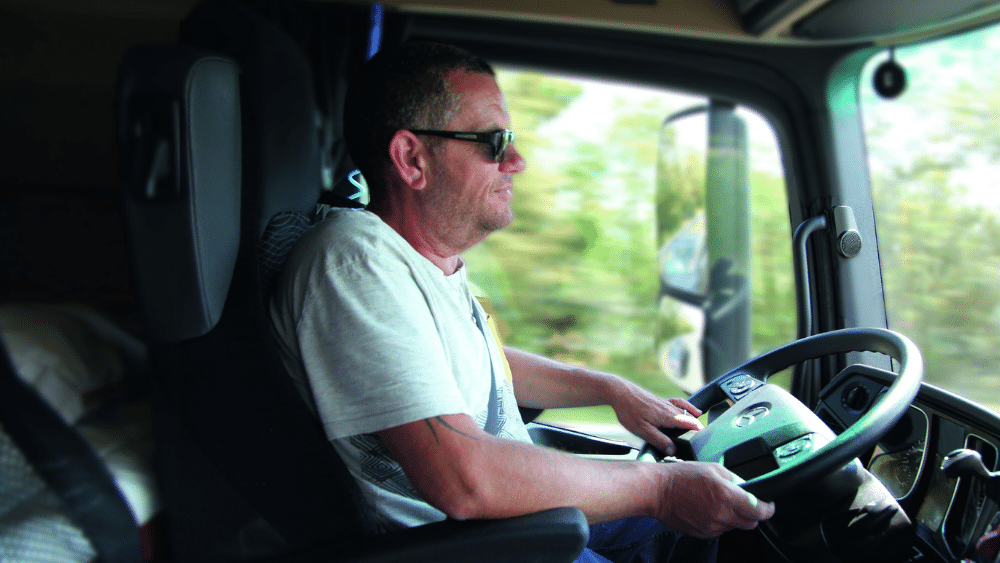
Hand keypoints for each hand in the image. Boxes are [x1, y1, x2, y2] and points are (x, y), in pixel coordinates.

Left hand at [608, 382, 702, 454]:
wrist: (619, 392)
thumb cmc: (628, 410)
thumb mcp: (642, 430)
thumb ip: (659, 441)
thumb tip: (673, 451)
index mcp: (668, 416)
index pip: (690, 424)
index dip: (699, 432)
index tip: (705, 441)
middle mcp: (670, 408)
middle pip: (689, 418)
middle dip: (697, 428)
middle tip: (703, 440)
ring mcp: (665, 403)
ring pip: (685, 411)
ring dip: (693, 419)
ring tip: (700, 428)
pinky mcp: (660, 400)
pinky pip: (679, 403)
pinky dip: (688, 407)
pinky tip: (691, 409)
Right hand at [656, 462, 774, 538]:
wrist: (658, 491)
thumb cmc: (681, 476)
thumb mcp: (713, 468)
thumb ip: (735, 479)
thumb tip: (748, 488)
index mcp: (726, 495)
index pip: (759, 511)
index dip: (768, 509)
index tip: (768, 505)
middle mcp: (721, 514)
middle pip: (751, 523)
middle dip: (752, 514)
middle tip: (746, 503)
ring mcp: (711, 526)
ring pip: (735, 526)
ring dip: (734, 517)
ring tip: (719, 502)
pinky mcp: (703, 533)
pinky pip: (720, 530)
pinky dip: (720, 522)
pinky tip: (708, 509)